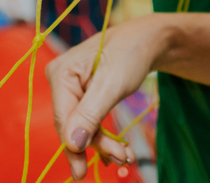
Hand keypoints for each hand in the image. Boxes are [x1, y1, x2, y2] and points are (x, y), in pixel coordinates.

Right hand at [46, 18, 163, 178]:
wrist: (148, 40)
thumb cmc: (130, 53)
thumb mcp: (112, 84)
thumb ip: (90, 114)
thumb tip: (72, 144)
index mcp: (61, 73)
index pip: (63, 118)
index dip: (73, 146)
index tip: (82, 172)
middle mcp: (61, 80)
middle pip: (72, 125)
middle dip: (96, 145)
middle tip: (123, 159)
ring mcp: (71, 87)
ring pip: (82, 127)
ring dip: (103, 143)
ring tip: (126, 155)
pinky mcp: (83, 95)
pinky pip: (89, 121)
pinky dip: (104, 136)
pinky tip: (118, 148)